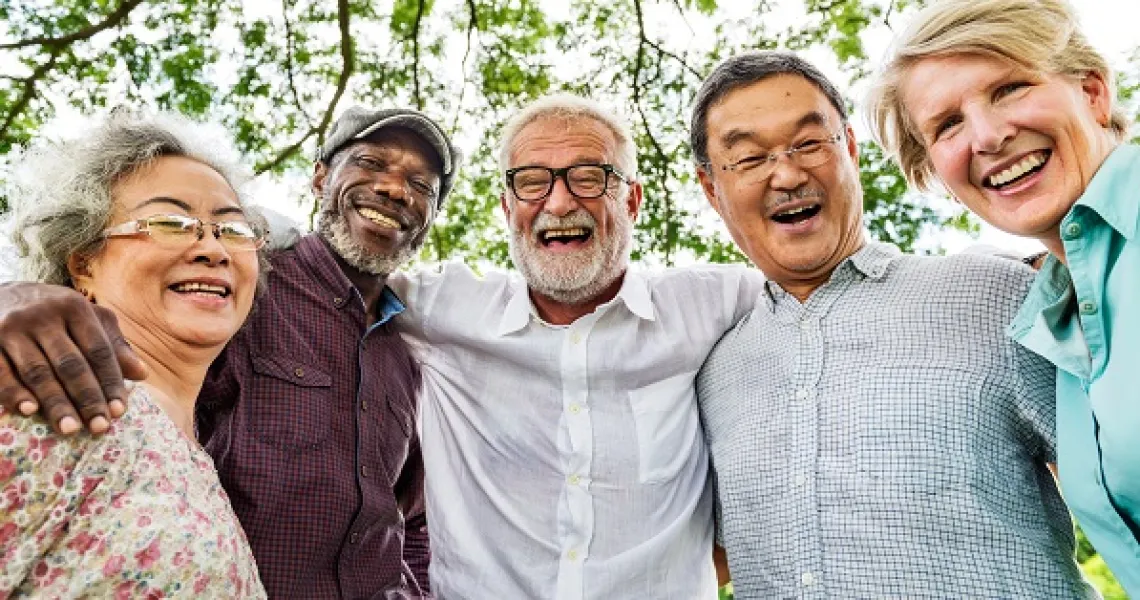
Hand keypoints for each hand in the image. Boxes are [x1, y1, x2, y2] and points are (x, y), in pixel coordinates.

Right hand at [0, 282, 147, 433]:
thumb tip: (142, 374)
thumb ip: (112, 344)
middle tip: (100, 427)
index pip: (98, 350)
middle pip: (70, 363)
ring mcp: (11, 328)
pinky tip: (30, 411)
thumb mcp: (85, 317)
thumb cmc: (53, 313)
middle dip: (87, 398)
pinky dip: (14, 393)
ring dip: (56, 403)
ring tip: (71, 428)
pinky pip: (1, 373)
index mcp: (74, 307)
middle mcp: (43, 315)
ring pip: (38, 371)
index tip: (120, 411)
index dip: (110, 381)